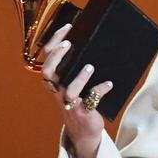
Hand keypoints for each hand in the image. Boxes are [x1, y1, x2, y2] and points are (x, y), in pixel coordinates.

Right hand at [41, 24, 113, 157]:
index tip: (67, 27)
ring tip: (90, 66)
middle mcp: (58, 90)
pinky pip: (90, 101)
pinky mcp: (83, 112)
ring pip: (68, 90)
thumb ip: (80, 66)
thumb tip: (96, 40)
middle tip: (70, 44)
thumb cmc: (81, 99)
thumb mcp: (76, 81)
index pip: (47, 57)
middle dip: (58, 56)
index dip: (54, 41)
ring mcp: (70, 102)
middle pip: (48, 72)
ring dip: (79, 78)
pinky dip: (100, 90)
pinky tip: (110, 84)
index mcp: (55, 80)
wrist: (84, 129)